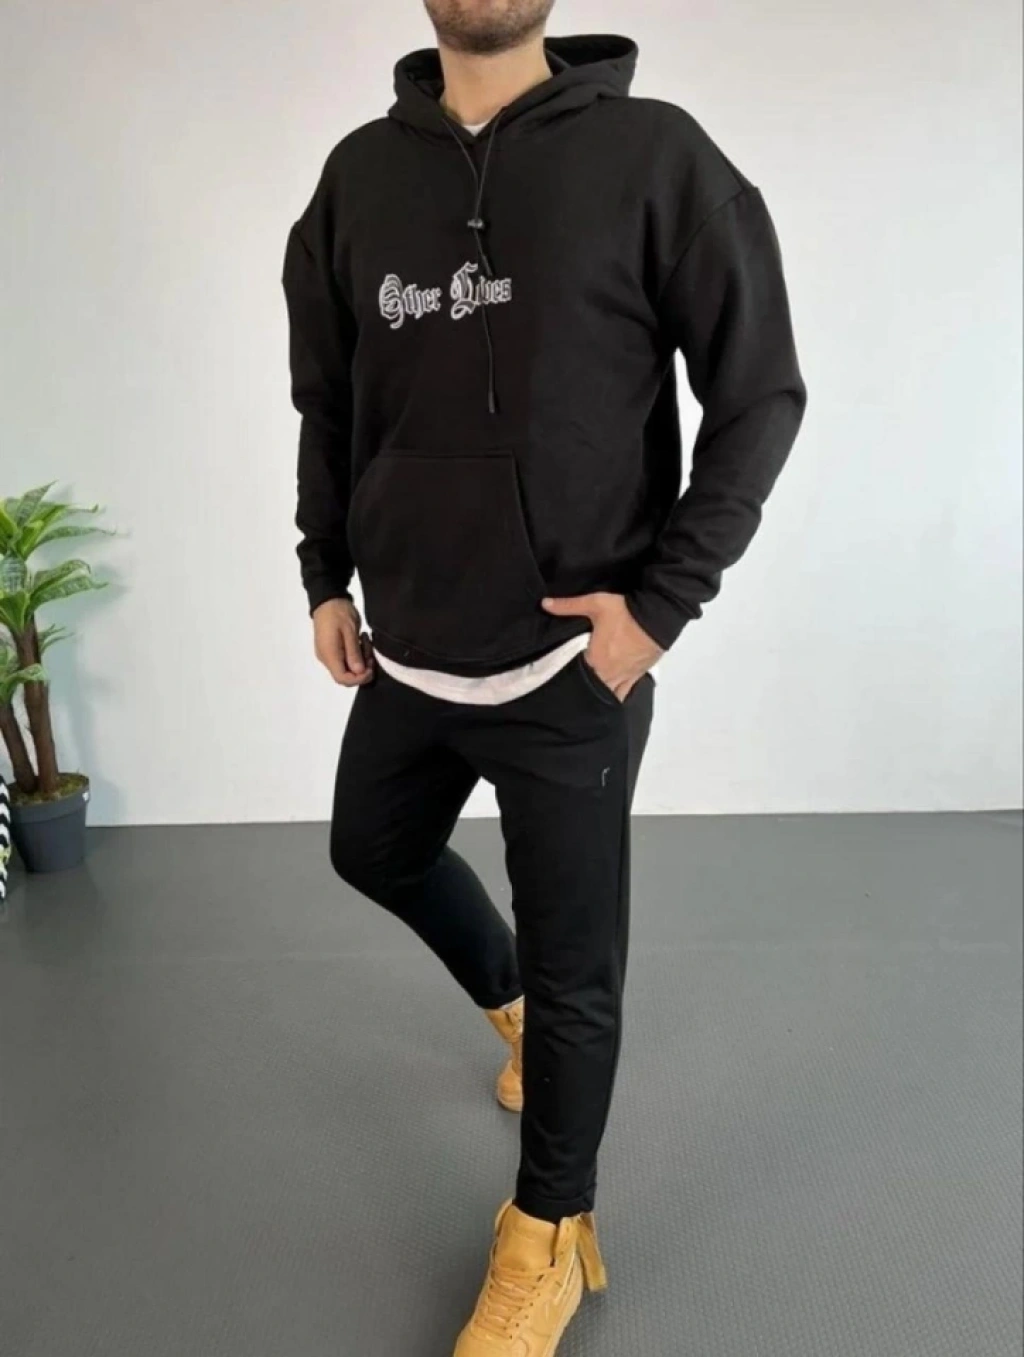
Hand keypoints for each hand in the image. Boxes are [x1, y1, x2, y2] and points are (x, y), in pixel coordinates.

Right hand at [312, 598, 373, 686]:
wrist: (327, 599)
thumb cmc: (338, 613)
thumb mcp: (350, 631)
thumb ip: (353, 653)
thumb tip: (359, 672)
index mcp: (329, 655)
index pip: (342, 679)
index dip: (359, 679)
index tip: (371, 668)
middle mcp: (326, 658)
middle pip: (345, 675)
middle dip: (362, 669)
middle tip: (370, 651)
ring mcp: (327, 654)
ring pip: (346, 667)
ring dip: (360, 659)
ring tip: (365, 641)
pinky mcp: (331, 649)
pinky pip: (344, 659)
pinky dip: (355, 654)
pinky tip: (360, 641)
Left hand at [542, 592, 662, 700]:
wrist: (659, 617)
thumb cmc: (625, 613)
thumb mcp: (595, 604)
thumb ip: (568, 606)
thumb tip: (544, 604)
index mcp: (595, 661)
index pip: (576, 678)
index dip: (568, 679)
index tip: (559, 679)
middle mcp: (609, 674)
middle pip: (592, 690)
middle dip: (583, 689)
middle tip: (573, 689)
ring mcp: (625, 677)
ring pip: (609, 695)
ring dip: (600, 693)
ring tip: (590, 693)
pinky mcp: (638, 675)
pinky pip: (625, 692)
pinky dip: (617, 694)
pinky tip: (611, 695)